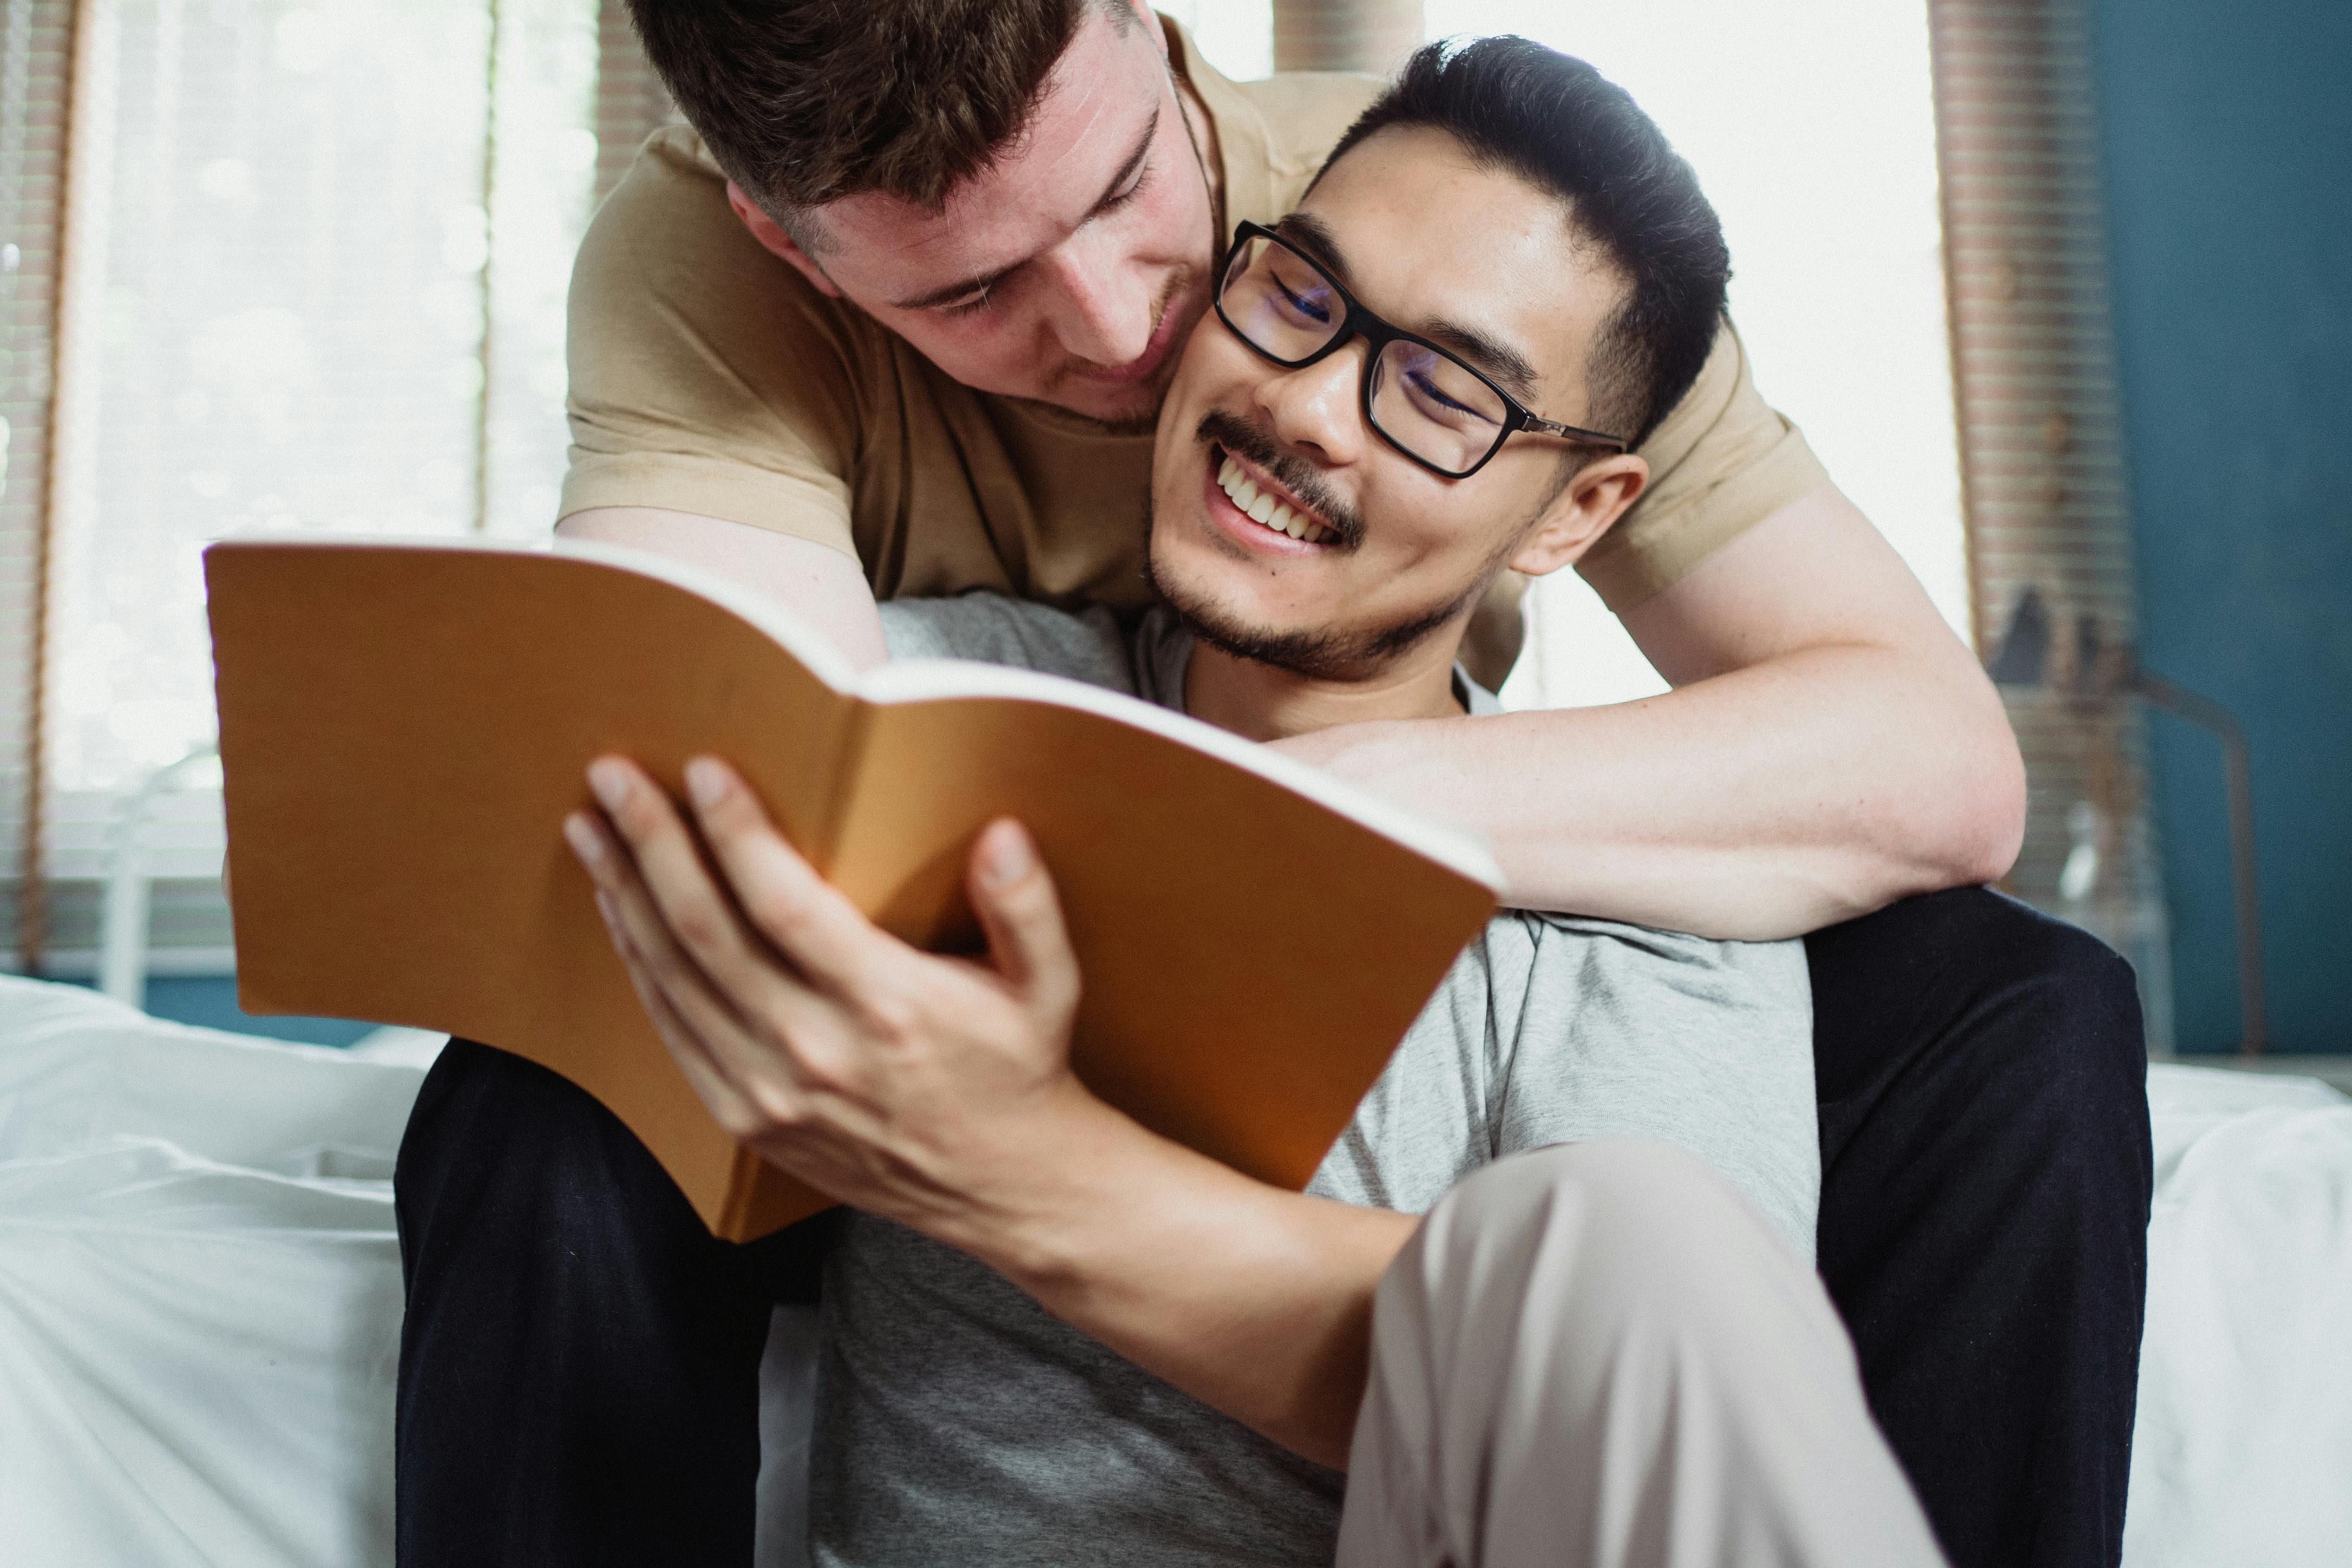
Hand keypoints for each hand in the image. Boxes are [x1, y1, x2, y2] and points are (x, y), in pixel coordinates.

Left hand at [563, 754, 1104, 1250]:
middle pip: (705, 933)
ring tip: (593, 828)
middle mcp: (818, 1052)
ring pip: (673, 979)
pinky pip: (673, 1031)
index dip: (736, 835)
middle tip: (614, 777)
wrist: (1005, 1186)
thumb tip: (1003, 834)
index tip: (704, 771)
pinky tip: (621, 910)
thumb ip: (1027, 908)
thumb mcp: (1049, 987)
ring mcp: (772, 1093)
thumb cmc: (1019, 1072)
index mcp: (890, 1008)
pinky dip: (639, 965)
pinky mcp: (747, 1121)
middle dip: (651, 844)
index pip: (786, 906)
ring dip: (625, 896)